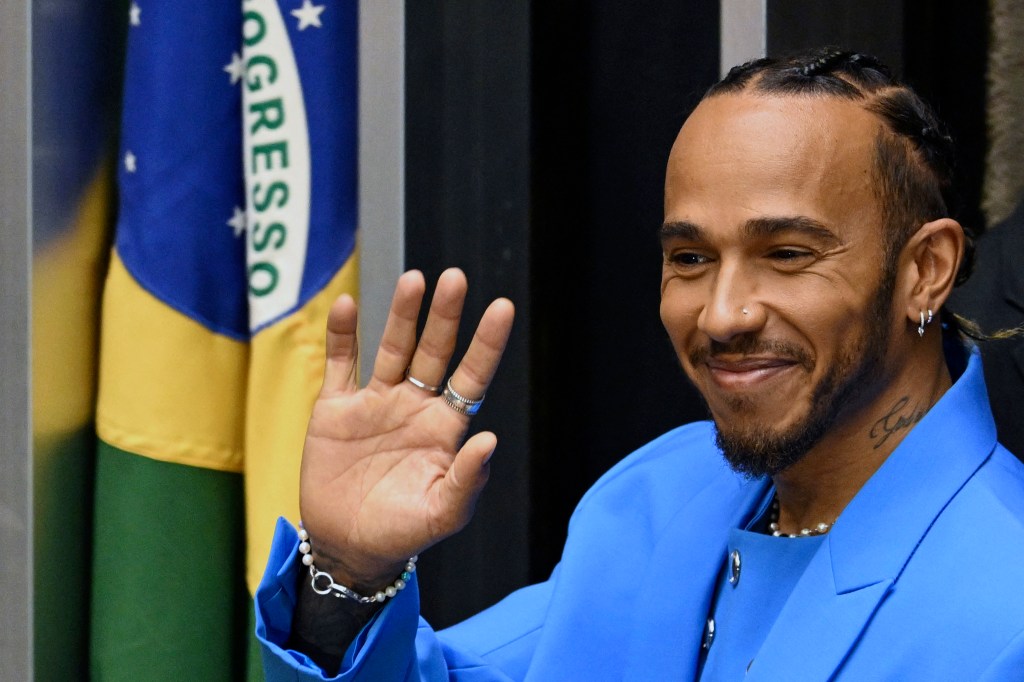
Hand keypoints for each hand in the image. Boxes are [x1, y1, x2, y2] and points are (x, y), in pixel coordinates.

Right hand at [299, 268, 514, 591]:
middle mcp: (415, 404)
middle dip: (445, 316)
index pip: (472, 375)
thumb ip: (467, 479)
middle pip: (433, 350)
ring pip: (392, 347)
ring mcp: (376, 402)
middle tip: (456, 278)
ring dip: (402, 314)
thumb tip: (489, 440)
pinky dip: (342, 335)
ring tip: (414, 280)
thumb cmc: (403, 531)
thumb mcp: (442, 513)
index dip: (487, 343)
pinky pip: (341, 363)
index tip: (502, 306)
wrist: (347, 546)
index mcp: (445, 426)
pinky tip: (346, 304)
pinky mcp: (337, 408)